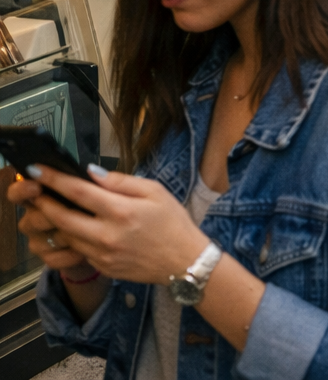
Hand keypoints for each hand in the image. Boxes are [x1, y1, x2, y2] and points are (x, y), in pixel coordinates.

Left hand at [20, 165, 212, 286]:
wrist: (184, 261)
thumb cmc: (173, 222)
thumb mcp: (156, 191)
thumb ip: (122, 181)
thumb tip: (92, 173)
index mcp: (122, 211)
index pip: (79, 192)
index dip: (55, 179)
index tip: (38, 170)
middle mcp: (107, 235)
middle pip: (62, 217)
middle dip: (44, 202)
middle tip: (36, 191)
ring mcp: (102, 254)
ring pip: (66, 235)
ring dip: (56, 221)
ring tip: (53, 207)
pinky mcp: (101, 267)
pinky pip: (78, 249)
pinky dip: (72, 236)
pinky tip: (77, 227)